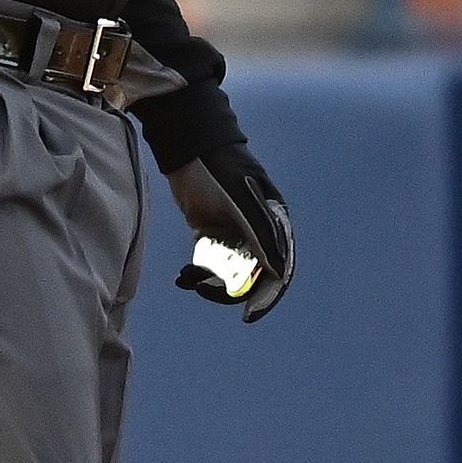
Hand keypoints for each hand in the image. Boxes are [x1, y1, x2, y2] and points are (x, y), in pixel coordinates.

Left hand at [168, 142, 295, 321]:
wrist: (187, 146)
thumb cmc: (219, 168)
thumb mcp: (240, 200)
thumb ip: (260, 234)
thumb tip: (277, 273)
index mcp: (274, 225)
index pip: (278, 271)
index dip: (266, 296)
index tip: (249, 315)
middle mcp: (257, 233)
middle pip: (251, 275)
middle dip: (229, 288)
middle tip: (203, 289)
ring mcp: (233, 234)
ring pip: (228, 272)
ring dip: (210, 282)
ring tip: (187, 278)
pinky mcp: (209, 233)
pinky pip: (209, 263)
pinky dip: (198, 273)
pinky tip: (183, 277)